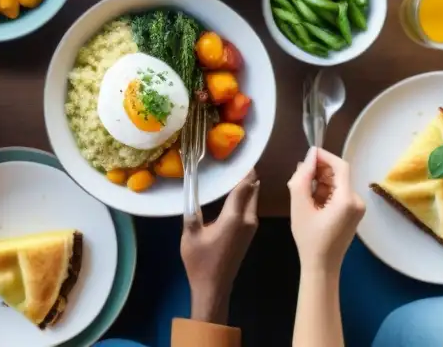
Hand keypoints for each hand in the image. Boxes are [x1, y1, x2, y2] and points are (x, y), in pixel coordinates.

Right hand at [181, 170, 259, 323]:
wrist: (214, 287)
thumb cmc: (200, 261)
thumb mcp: (190, 234)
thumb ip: (192, 212)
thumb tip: (191, 190)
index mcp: (234, 218)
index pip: (244, 188)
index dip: (246, 171)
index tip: (245, 155)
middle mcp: (247, 220)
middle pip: (252, 191)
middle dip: (247, 176)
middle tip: (235, 161)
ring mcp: (250, 228)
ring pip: (252, 200)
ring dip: (246, 188)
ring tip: (232, 174)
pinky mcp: (248, 234)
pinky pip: (249, 209)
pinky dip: (244, 199)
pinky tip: (233, 195)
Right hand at [288, 147, 365, 274]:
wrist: (321, 266)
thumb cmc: (309, 237)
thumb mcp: (299, 205)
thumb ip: (302, 177)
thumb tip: (309, 157)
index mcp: (347, 199)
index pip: (341, 166)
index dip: (325, 156)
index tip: (308, 154)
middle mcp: (357, 201)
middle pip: (338, 175)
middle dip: (319, 171)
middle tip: (299, 177)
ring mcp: (357, 208)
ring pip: (337, 184)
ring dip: (320, 182)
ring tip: (302, 193)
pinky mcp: (353, 214)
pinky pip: (338, 194)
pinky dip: (325, 192)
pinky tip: (311, 202)